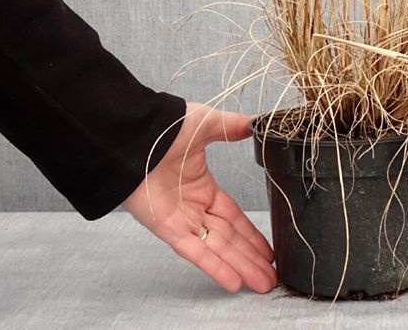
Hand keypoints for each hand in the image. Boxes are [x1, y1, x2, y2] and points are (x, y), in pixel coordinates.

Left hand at [123, 102, 276, 293]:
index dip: (251, 234)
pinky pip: (195, 251)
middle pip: (229, 238)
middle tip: (271, 277)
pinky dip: (214, 266)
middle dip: (251, 258)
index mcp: (203, 186)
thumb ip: (231, 127)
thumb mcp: (206, 123)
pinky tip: (233, 282)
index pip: (233, 217)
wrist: (136, 136)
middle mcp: (194, 207)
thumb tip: (254, 124)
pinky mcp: (167, 227)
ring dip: (240, 267)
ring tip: (263, 284)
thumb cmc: (166, 127)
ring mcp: (181, 219)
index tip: (268, 249)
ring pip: (217, 248)